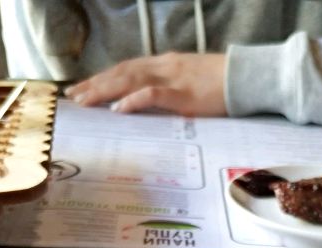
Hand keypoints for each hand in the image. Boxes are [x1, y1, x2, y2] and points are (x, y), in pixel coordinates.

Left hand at [65, 52, 226, 116]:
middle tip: (74, 96)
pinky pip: (153, 95)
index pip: (127, 68)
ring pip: (130, 80)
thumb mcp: (192, 82)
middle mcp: (164, 67)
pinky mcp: (183, 94)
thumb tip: (153, 103)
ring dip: (105, 90)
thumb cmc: (223, 84)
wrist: (248, 78)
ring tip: (85, 101)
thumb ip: (172, 89)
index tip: (84, 88)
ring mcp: (173, 79)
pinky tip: (118, 109)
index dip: (104, 77)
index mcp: (165, 65)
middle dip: (96, 84)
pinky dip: (133, 100)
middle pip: (122, 72)